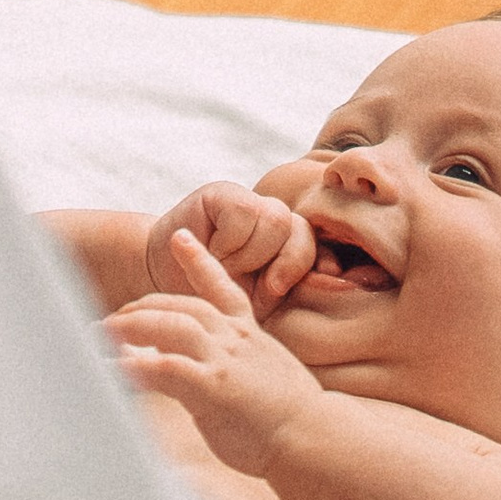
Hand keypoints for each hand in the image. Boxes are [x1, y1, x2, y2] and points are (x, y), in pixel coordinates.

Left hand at [104, 233, 318, 475]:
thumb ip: (227, 368)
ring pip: (167, 326)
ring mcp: (224, 359)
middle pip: (179, 306)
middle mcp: (235, 338)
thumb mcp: (262, 380)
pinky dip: (132, 368)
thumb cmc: (289, 421)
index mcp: (249, 334)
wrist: (316, 440)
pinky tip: (109, 372)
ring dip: (127, 328)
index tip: (180, 237)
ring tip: (97, 336)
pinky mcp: (213, 386)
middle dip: (139, 309)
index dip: (199, 261)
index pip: (223, 287)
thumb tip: (191, 373)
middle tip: (109, 320)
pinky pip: (162, 369)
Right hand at [144, 178, 316, 319]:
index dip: (318, 265)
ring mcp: (250, 203)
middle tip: (253, 284)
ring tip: (224, 266)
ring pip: (276, 219)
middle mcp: (275, 222)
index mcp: (289, 248)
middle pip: (302, 230)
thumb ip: (292, 291)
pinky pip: (245, 213)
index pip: (320, 248)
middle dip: (281, 264)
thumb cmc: (211, 299)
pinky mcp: (223, 193)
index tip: (302, 288)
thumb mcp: (256, 306)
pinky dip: (229, 241)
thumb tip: (339, 279)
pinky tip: (210, 250)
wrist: (160, 283)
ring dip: (249, 254)